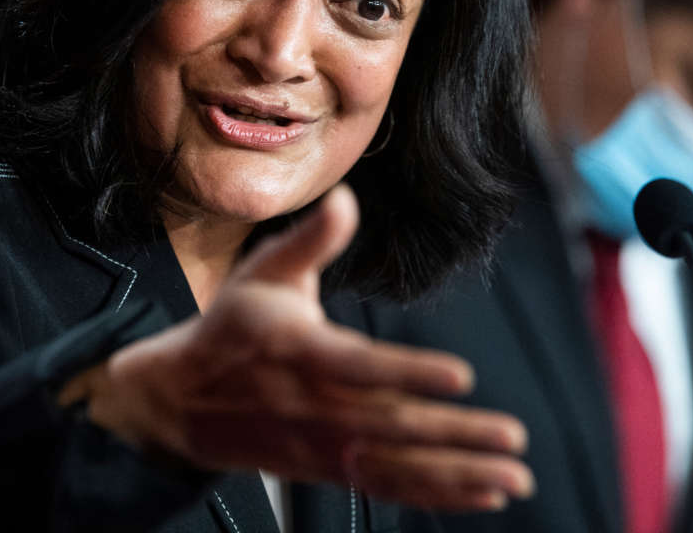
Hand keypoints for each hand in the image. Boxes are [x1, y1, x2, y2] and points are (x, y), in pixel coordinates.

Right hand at [61, 184, 534, 510]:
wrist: (180, 401)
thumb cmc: (231, 329)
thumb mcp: (262, 272)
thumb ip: (311, 238)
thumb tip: (346, 198)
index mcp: (300, 352)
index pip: (360, 366)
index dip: (410, 373)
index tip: (461, 376)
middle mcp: (314, 408)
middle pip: (392, 425)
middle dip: (456, 433)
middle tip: (512, 436)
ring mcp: (322, 446)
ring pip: (397, 466)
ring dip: (458, 474)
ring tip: (512, 478)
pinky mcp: (328, 469)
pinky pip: (387, 487)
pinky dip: (436, 494)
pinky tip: (482, 494)